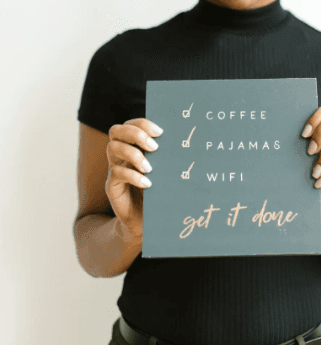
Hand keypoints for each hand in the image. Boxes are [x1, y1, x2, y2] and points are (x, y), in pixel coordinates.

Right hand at [106, 118, 162, 240]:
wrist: (145, 220)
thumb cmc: (158, 190)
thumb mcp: (164, 171)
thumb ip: (167, 156)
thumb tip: (185, 139)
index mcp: (133, 145)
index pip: (130, 124)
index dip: (142, 124)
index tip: (161, 132)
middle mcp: (121, 153)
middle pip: (115, 130)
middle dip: (135, 134)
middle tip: (154, 147)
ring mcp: (115, 168)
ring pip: (112, 148)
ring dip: (133, 154)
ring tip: (150, 168)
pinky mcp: (112, 185)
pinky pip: (116, 173)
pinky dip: (132, 176)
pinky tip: (148, 183)